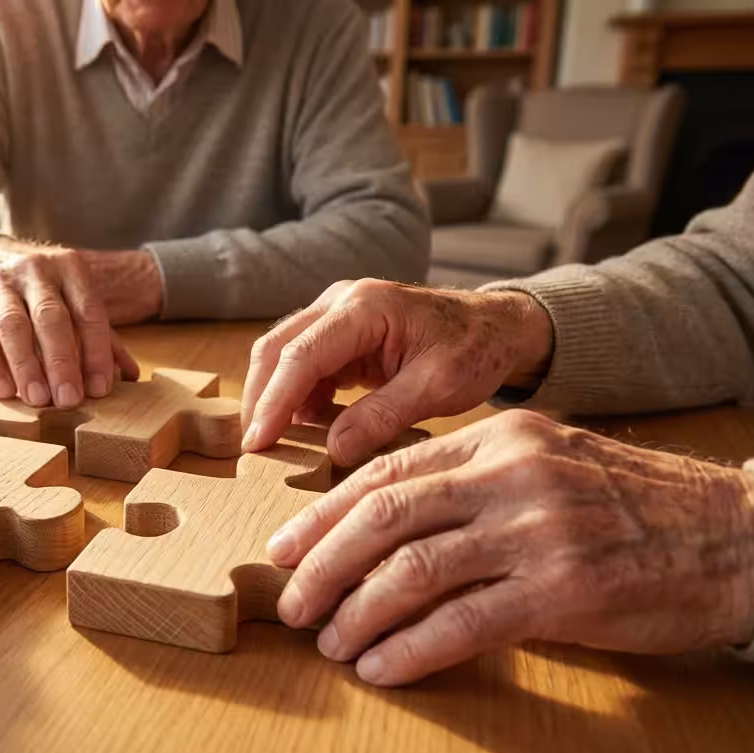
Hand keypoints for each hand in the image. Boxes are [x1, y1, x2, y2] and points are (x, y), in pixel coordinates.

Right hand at [0, 237, 146, 406]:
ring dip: (26, 366)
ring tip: (38, 400)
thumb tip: (130, 376)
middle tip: (69, 400)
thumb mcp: (73, 299)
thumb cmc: (39, 289)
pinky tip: (3, 390)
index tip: (99, 389)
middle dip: (61, 362)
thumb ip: (101, 335)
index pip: (88, 311)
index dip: (96, 352)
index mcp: (70, 268)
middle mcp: (35, 271)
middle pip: (50, 318)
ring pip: (13, 326)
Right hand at [242, 279, 553, 465]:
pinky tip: (310, 428)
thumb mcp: (438, 387)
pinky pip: (303, 364)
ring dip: (275, 398)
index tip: (258, 444)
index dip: (273, 402)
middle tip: (254, 449)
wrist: (498, 327)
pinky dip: (298, 397)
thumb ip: (383, 416)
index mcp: (365, 307)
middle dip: (260, 400)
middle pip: (276, 349)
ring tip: (278, 444)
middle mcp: (340, 301)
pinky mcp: (339, 332)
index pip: (301, 355)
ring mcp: (336, 313)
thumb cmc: (476, 348)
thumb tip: (332, 451)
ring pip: (282, 355)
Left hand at [267, 410, 753, 686]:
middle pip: (383, 517)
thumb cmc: (629, 506)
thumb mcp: (546, 465)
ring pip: (413, 571)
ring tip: (332, 643)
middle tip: (291, 604)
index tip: (285, 549)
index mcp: (499, 437)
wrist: (730, 537)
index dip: (323, 515)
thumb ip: (471, 482)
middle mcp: (511, 476)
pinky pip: (463, 623)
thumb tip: (380, 524)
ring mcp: (537, 531)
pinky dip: (410, 649)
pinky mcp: (563, 591)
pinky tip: (381, 668)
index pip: (386, 473)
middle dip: (322, 565)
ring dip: (358, 614)